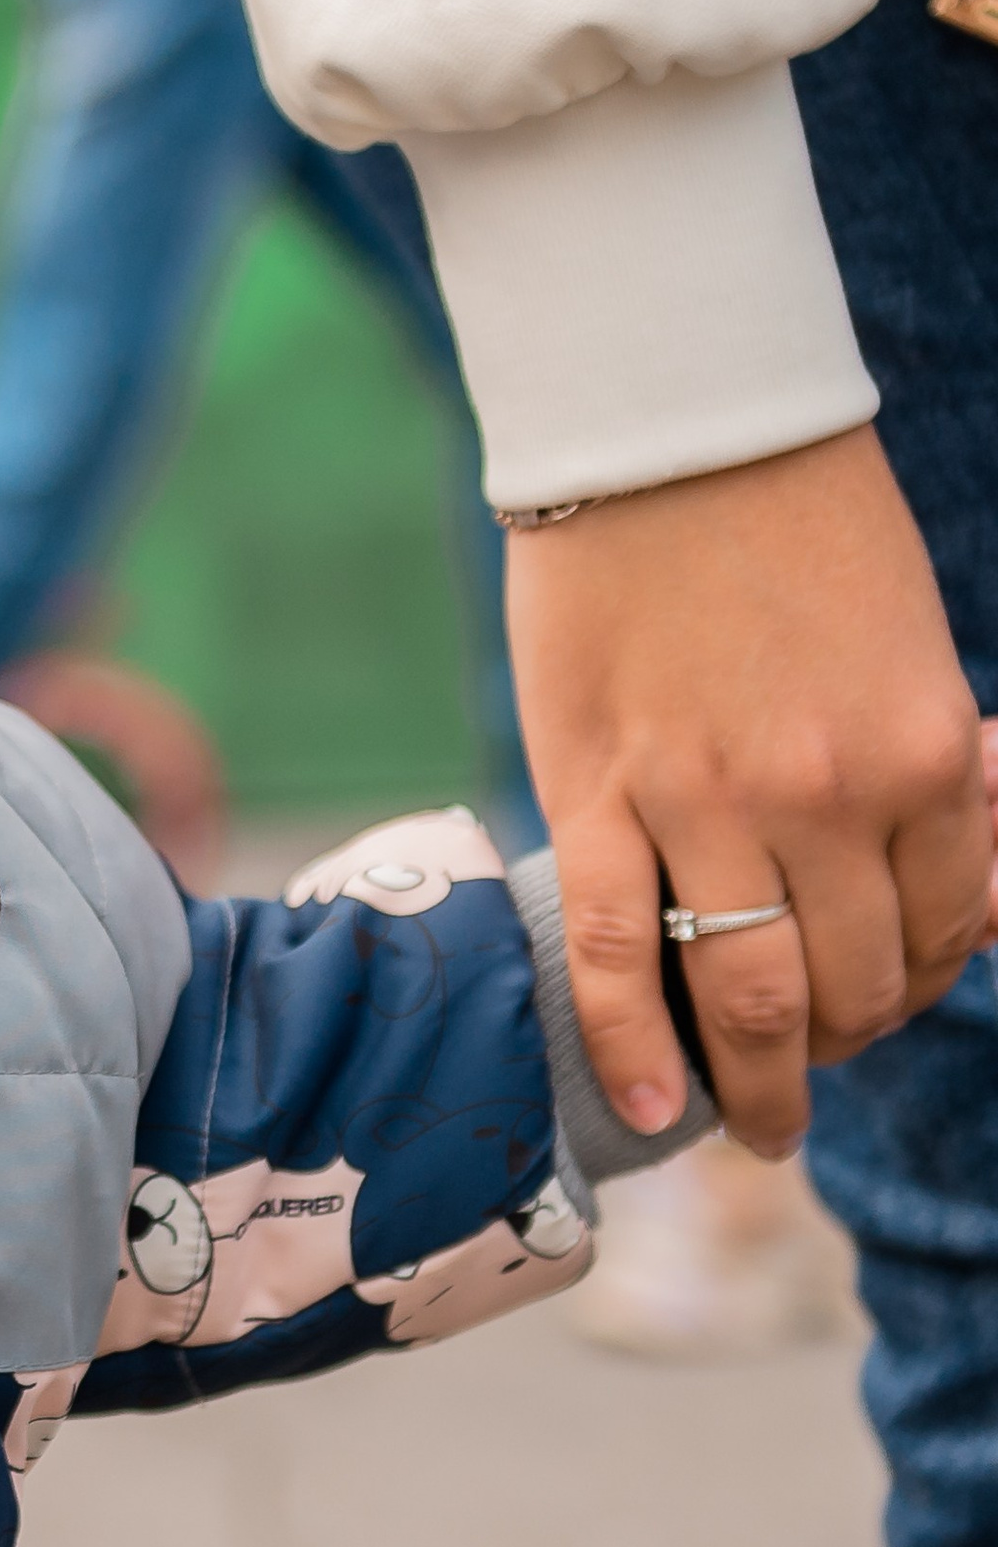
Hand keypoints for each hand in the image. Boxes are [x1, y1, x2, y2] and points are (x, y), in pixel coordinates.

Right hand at [507, 425, 989, 1160]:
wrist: (667, 423)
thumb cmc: (796, 519)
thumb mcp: (909, 644)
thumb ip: (920, 767)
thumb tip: (941, 882)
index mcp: (926, 753)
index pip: (948, 932)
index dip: (920, 985)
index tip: (883, 1000)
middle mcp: (830, 795)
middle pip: (850, 980)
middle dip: (841, 1042)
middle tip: (811, 1070)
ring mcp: (708, 801)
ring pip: (745, 991)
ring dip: (757, 1083)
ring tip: (754, 1124)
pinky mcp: (599, 790)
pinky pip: (615, 950)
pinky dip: (633, 1044)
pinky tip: (653, 1106)